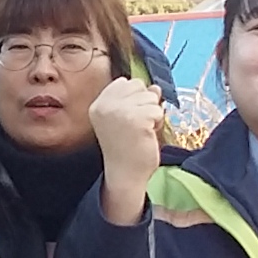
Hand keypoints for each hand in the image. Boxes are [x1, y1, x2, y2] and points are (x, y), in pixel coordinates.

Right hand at [91, 75, 166, 215]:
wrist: (125, 174)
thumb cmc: (127, 148)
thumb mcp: (127, 117)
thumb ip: (137, 99)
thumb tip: (155, 87)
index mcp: (99, 104)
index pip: (125, 82)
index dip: (135, 98)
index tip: (129, 119)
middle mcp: (106, 105)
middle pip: (139, 86)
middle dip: (145, 104)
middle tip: (137, 126)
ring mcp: (120, 111)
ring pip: (151, 97)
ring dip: (153, 114)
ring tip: (142, 131)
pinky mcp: (136, 119)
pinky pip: (158, 110)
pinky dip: (158, 123)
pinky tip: (147, 135)